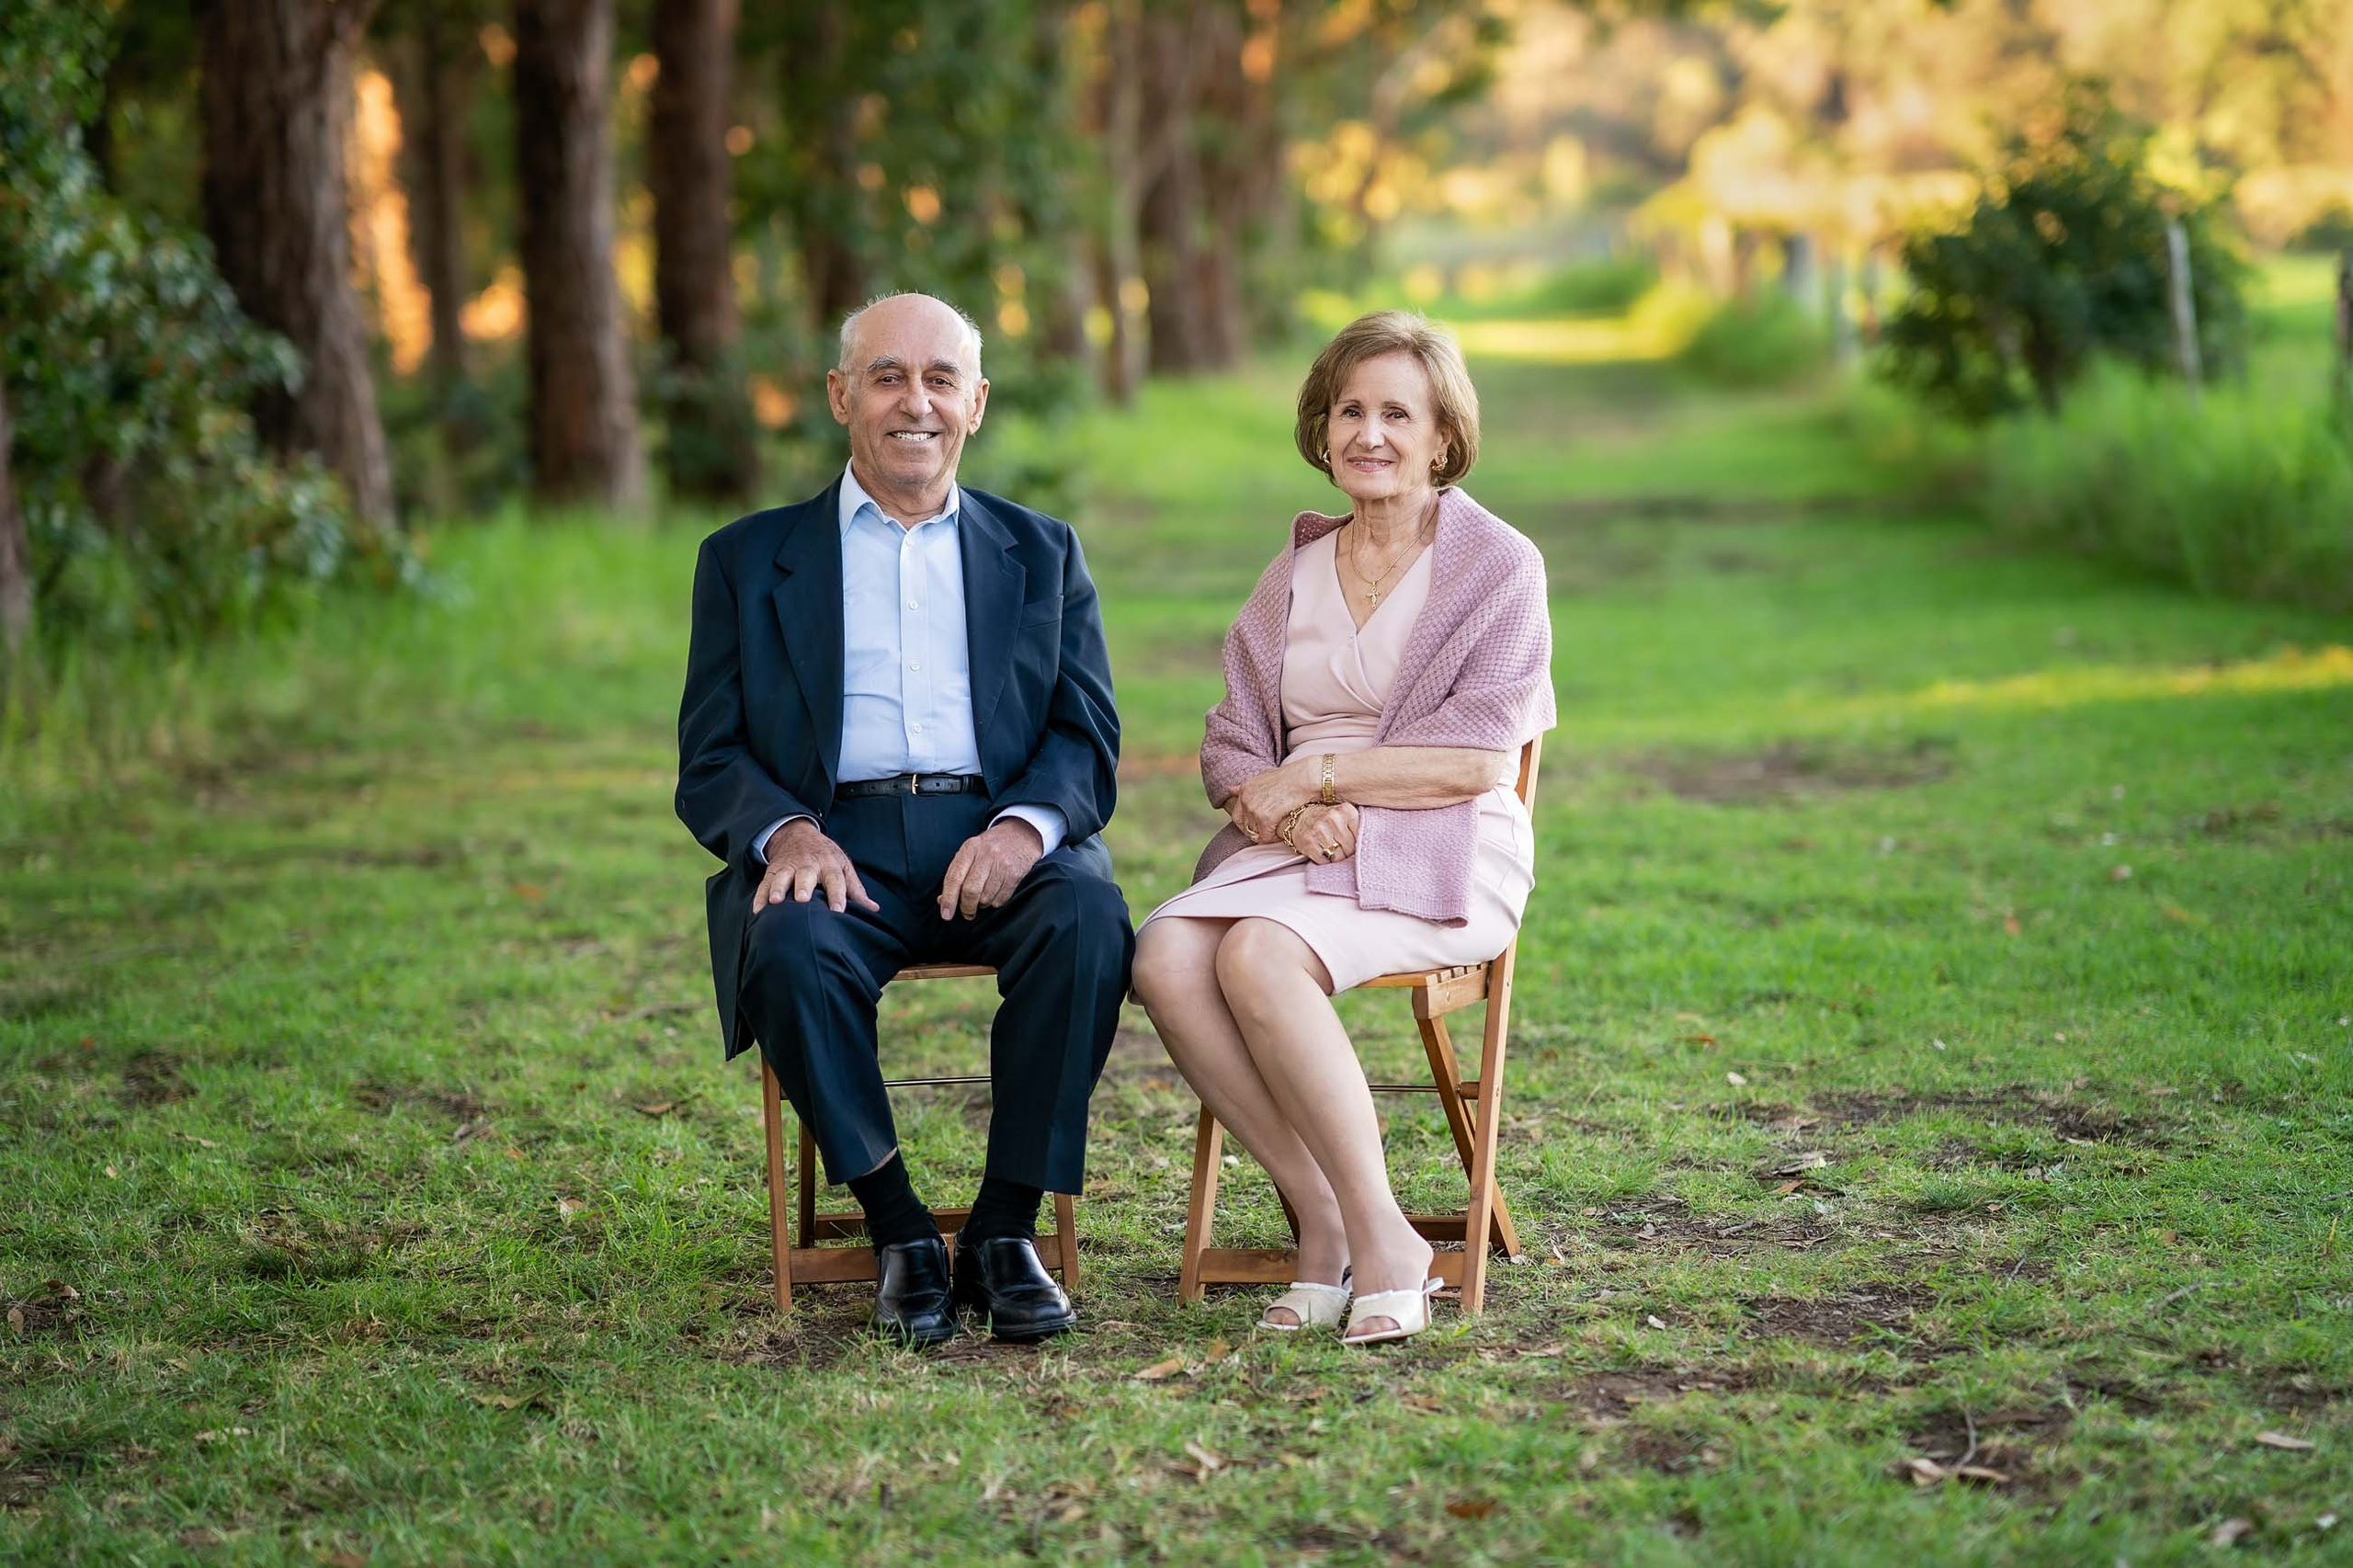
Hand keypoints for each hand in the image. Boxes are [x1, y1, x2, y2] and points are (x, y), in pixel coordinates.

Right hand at [752, 820, 879, 914]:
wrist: (796, 833)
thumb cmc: (825, 856)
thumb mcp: (843, 866)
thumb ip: (855, 889)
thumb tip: (873, 908)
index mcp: (828, 864)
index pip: (835, 879)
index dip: (837, 895)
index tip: (838, 910)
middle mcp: (807, 865)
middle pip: (805, 875)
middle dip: (802, 887)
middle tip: (801, 899)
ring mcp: (788, 867)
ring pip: (782, 877)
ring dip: (778, 888)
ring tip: (775, 901)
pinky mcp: (773, 871)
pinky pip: (764, 884)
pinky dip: (760, 896)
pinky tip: (758, 910)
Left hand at [937, 818, 1044, 920]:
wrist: (1021, 834)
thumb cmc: (990, 846)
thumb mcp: (971, 852)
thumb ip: (956, 873)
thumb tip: (943, 900)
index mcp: (970, 848)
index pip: (954, 878)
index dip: (949, 899)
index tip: (946, 914)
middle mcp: (986, 855)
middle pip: (971, 891)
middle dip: (966, 907)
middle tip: (966, 913)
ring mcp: (1002, 865)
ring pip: (986, 898)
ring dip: (981, 905)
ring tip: (982, 898)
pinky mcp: (1015, 875)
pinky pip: (1000, 899)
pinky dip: (994, 902)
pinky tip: (995, 893)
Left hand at [1225, 757, 1316, 844]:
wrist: (1305, 778)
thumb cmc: (1290, 777)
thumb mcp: (1264, 777)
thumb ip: (1247, 786)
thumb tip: (1230, 789)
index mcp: (1244, 789)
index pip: (1236, 816)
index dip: (1248, 824)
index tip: (1260, 826)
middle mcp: (1245, 799)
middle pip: (1245, 827)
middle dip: (1256, 832)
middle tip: (1270, 831)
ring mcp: (1254, 808)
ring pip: (1255, 833)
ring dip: (1267, 834)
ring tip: (1279, 829)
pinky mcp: (1265, 817)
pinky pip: (1266, 836)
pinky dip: (1274, 837)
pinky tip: (1283, 831)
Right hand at [1290, 802, 1358, 863]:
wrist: (1300, 818)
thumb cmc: (1326, 820)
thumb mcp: (1344, 816)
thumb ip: (1357, 827)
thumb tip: (1368, 848)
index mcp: (1346, 810)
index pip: (1361, 836)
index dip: (1357, 844)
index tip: (1352, 843)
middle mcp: (1332, 818)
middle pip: (1350, 848)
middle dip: (1347, 852)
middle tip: (1340, 848)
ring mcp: (1319, 830)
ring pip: (1338, 857)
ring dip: (1335, 857)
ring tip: (1330, 849)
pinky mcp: (1308, 843)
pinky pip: (1324, 861)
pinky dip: (1324, 861)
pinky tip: (1321, 852)